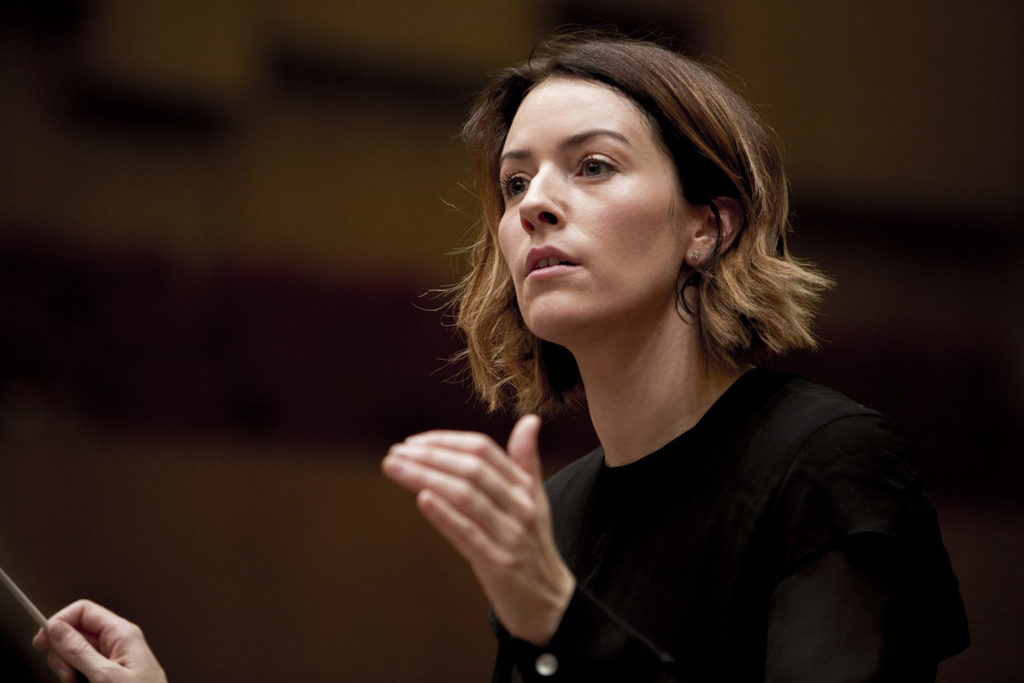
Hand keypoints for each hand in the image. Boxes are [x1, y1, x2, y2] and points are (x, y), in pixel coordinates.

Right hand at [32, 600, 167, 682]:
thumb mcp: (105, 675)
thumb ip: (79, 651)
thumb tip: (57, 627)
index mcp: (122, 633)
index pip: (83, 611)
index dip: (59, 622)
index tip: (42, 642)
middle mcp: (119, 642)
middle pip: (76, 634)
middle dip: (63, 654)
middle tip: (67, 675)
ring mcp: (114, 660)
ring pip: (77, 656)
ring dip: (69, 671)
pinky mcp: (111, 676)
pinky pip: (84, 671)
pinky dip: (77, 679)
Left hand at [383, 414, 574, 644]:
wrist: (549, 602)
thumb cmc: (533, 546)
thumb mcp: (535, 500)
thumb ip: (526, 460)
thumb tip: (530, 420)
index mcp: (524, 488)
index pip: (483, 450)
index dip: (446, 441)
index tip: (413, 441)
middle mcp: (520, 506)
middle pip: (471, 470)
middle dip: (429, 457)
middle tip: (395, 452)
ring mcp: (510, 535)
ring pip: (465, 496)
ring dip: (425, 478)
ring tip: (395, 468)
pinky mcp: (498, 564)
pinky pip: (468, 534)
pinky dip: (445, 515)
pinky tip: (422, 499)